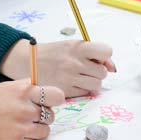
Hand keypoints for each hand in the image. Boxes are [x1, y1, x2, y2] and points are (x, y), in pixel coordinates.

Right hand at [0, 39, 116, 97]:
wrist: (28, 61)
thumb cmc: (54, 53)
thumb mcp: (72, 46)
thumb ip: (94, 54)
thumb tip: (112, 68)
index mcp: (78, 47)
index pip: (106, 51)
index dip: (104, 56)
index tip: (97, 57)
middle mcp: (75, 62)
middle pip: (103, 72)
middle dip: (97, 71)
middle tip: (85, 68)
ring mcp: (70, 78)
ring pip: (97, 84)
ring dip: (92, 82)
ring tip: (80, 77)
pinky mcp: (65, 91)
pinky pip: (85, 93)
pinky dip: (82, 90)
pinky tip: (72, 83)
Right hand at [0, 81, 65, 139]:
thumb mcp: (6, 87)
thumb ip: (26, 88)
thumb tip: (43, 90)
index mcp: (24, 91)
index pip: (56, 96)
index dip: (54, 99)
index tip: (50, 101)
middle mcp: (26, 109)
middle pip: (51, 114)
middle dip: (43, 114)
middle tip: (28, 113)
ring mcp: (22, 128)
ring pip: (45, 130)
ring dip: (37, 127)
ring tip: (20, 124)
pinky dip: (27, 138)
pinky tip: (12, 132)